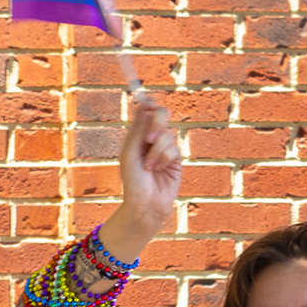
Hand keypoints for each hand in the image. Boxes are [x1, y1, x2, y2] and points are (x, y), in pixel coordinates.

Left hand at [110, 96, 180, 244]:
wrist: (145, 204)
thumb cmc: (133, 181)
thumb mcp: (130, 153)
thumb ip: (138, 130)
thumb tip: (145, 106)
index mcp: (137, 135)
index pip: (146, 112)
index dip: (149, 104)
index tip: (148, 102)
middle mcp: (152, 139)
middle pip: (162, 115)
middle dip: (157, 124)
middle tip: (149, 139)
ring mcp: (165, 149)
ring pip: (167, 135)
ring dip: (157, 151)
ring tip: (149, 167)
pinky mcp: (176, 159)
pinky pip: (174, 149)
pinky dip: (165, 159)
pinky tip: (158, 170)